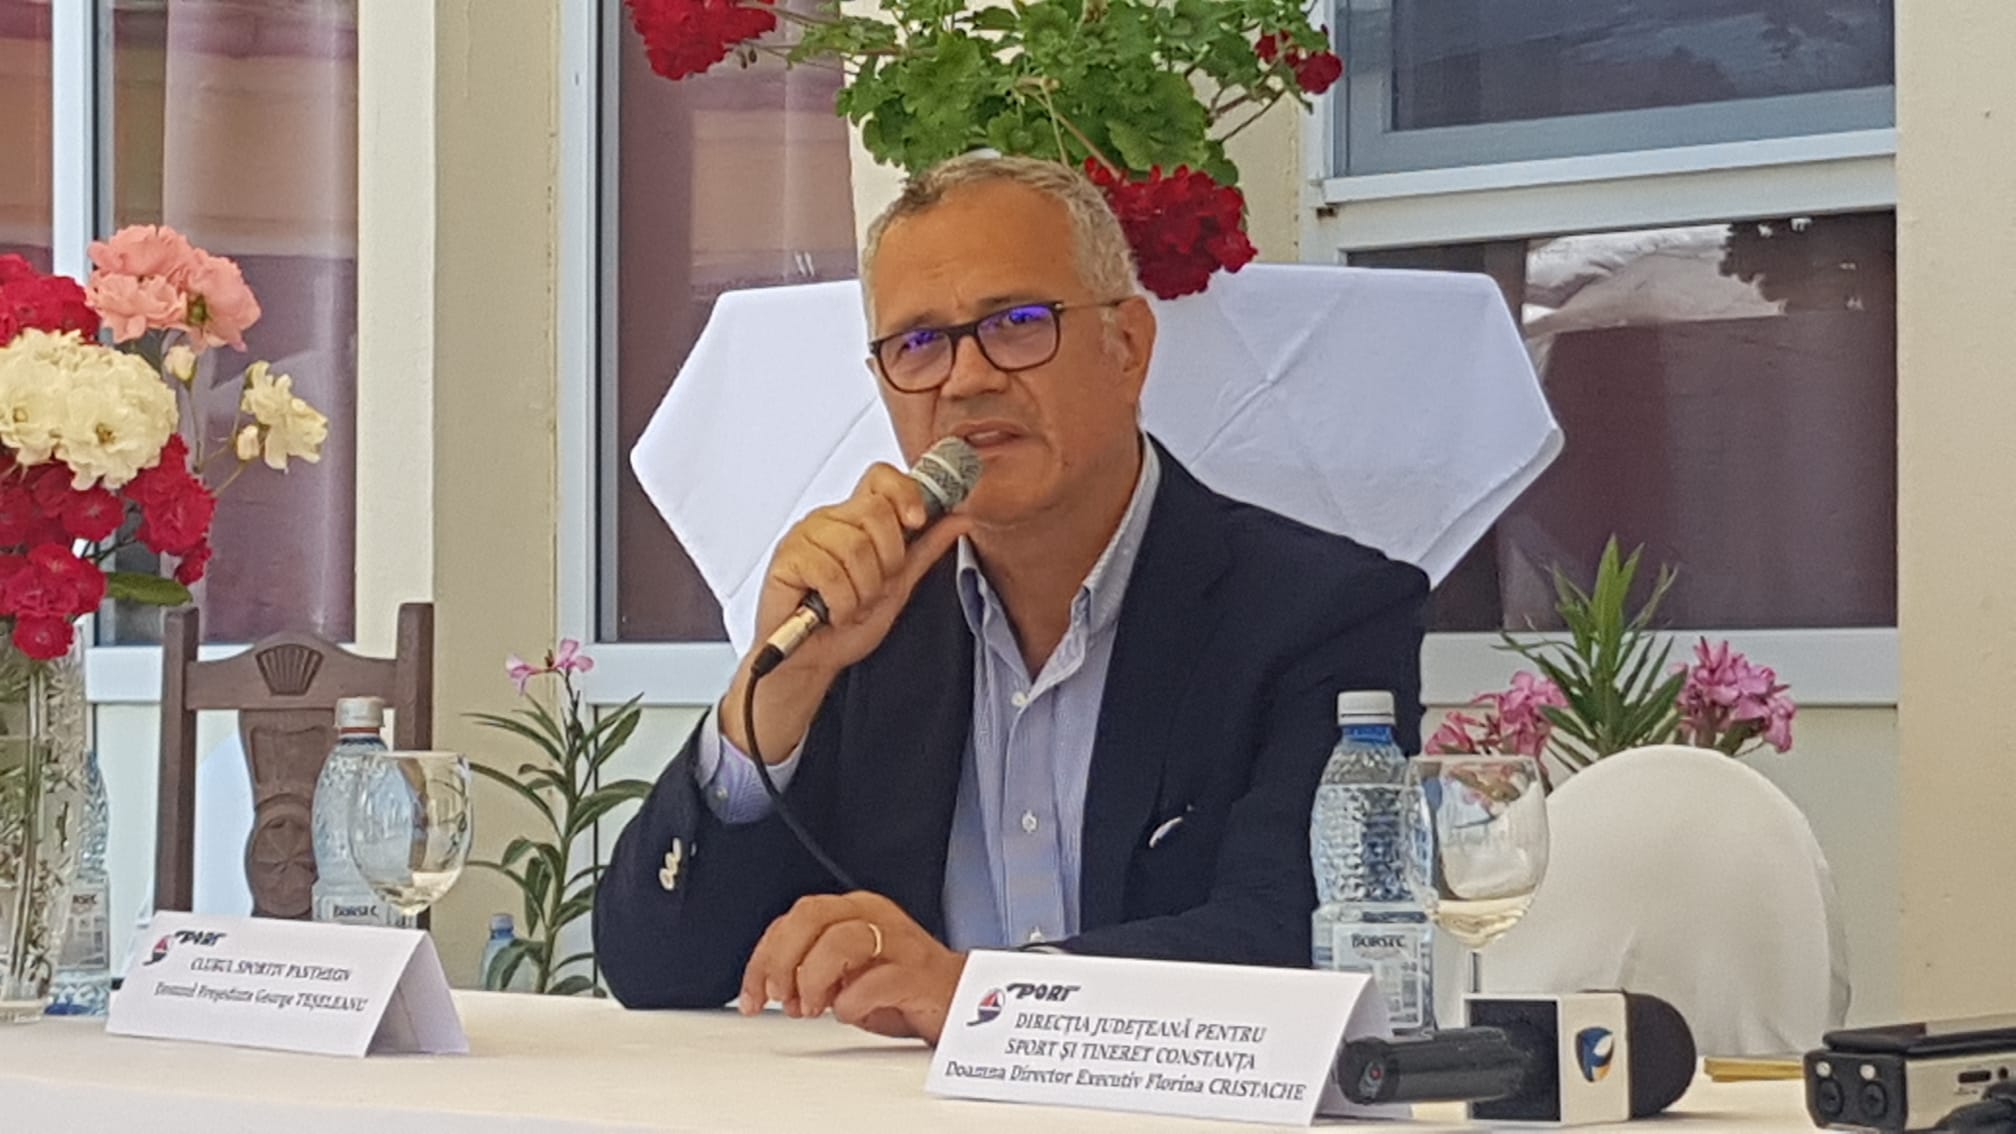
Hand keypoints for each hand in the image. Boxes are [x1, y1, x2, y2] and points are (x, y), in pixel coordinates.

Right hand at [722, 464, 970, 760]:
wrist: (813, 660)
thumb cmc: (846, 624)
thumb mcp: (898, 587)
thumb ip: (925, 550)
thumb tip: (959, 519)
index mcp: (856, 519)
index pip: (881, 477)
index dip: (904, 492)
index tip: (917, 522)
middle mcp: (829, 520)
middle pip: (875, 511)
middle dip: (888, 560)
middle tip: (875, 588)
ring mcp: (805, 536)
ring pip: (855, 546)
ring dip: (863, 590)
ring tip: (851, 606)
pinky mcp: (786, 559)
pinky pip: (829, 573)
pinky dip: (841, 604)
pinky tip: (833, 612)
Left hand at [739, 891, 965, 1043]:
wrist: (959, 1000)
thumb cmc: (901, 987)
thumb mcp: (845, 974)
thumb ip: (810, 971)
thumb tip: (772, 988)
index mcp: (853, 911)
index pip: (793, 918)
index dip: (763, 958)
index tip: (752, 995)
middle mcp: (874, 916)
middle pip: (810, 916)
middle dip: (782, 960)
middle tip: (779, 997)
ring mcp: (898, 941)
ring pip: (839, 940)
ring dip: (813, 979)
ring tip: (812, 1008)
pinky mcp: (917, 972)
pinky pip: (875, 981)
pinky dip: (851, 1003)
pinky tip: (849, 1013)